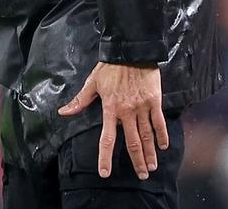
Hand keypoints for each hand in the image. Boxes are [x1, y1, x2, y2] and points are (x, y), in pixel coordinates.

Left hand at [58, 61, 167, 180]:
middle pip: (132, 142)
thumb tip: (63, 113)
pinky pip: (159, 121)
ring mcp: (142, 107)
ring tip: (152, 166)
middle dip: (137, 161)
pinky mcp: (154, 100)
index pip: (107, 138)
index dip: (106, 156)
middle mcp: (127, 111)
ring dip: (150, 152)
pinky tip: (163, 146)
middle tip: (142, 175)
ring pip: (147, 135)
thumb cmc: (110, 67)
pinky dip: (162, 135)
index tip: (105, 173)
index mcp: (110, 108)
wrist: (130, 51)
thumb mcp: (92, 83)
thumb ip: (80, 101)